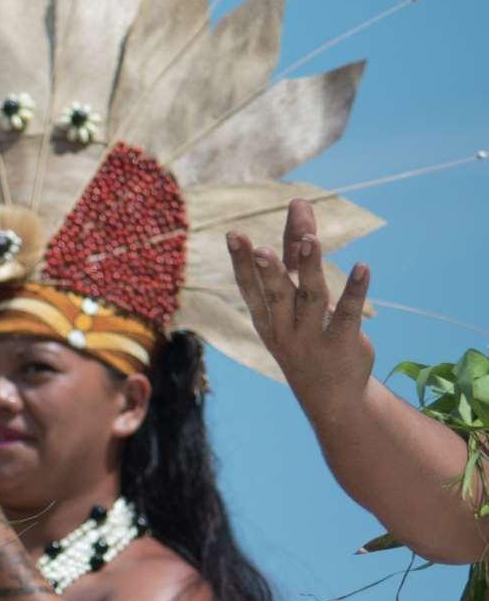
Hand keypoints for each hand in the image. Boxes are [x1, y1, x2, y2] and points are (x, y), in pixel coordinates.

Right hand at [228, 198, 374, 407]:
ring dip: (309, 269)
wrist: (330, 395)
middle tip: (262, 249)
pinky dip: (355, 290)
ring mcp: (312, 336)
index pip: (250, 288)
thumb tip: (299, 205)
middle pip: (275, 294)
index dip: (242, 263)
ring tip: (310, 241)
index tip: (236, 236)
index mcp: (266, 319)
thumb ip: (297, 253)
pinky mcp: (342, 341)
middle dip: (269, 271)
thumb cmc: (308, 338)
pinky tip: (363, 267)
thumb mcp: (295, 302)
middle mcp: (284, 328)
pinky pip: (347, 312)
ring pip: (309, 298)